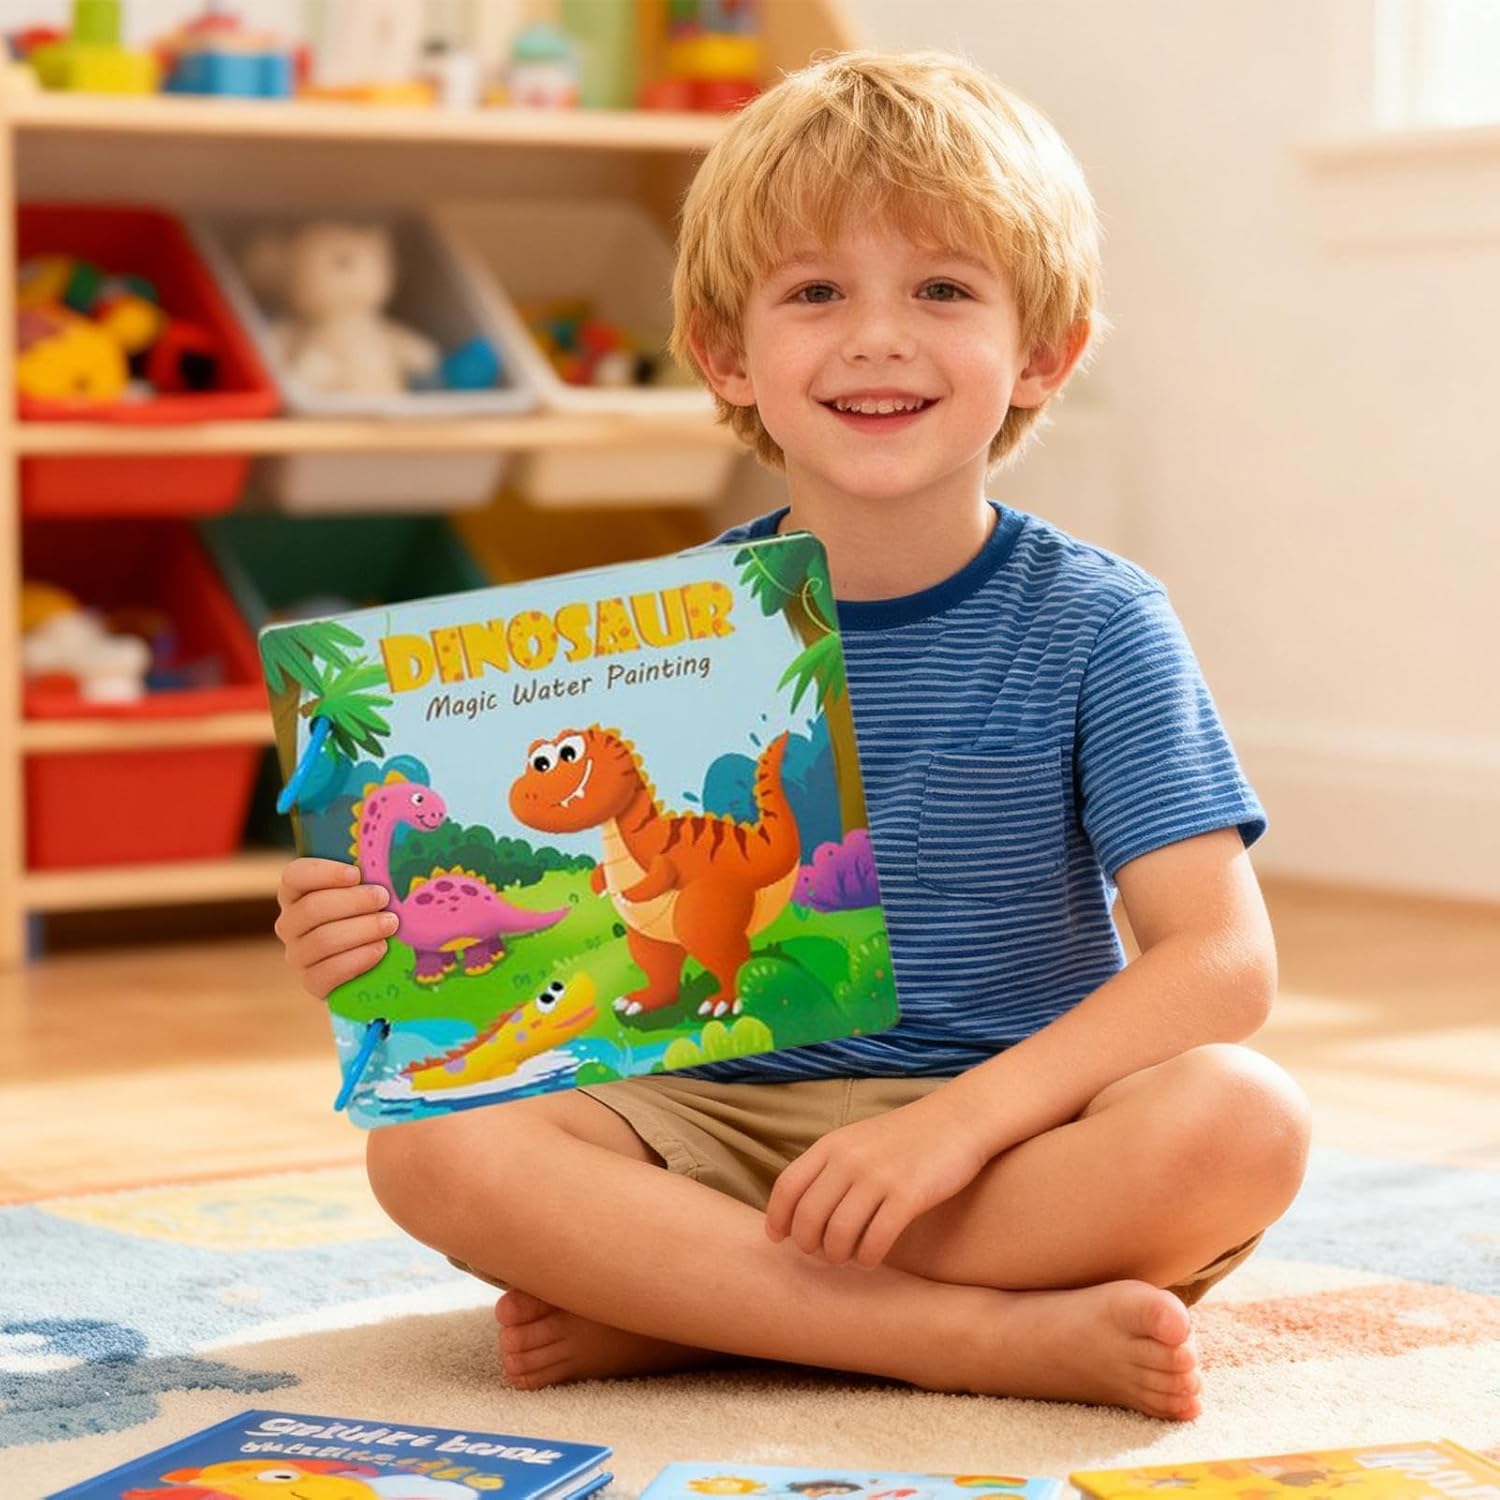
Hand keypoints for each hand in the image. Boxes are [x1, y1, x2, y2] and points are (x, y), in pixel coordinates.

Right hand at [274, 857, 395, 999]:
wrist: (376, 965)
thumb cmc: (372, 913)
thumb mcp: (368, 890)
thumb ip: (370, 872)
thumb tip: (397, 850)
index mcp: (296, 893)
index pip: (295, 875)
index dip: (323, 873)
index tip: (356, 874)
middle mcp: (290, 924)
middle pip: (312, 908)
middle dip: (353, 901)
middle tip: (384, 898)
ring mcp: (298, 955)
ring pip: (322, 940)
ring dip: (361, 929)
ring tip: (391, 924)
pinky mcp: (311, 983)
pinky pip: (328, 973)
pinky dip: (358, 959)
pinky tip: (380, 949)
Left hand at [765, 1093, 990, 1267]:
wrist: (958, 1120)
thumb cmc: (906, 1138)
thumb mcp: (859, 1140)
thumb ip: (830, 1166)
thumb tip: (800, 1209)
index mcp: (832, 1144)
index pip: (787, 1187)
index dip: (778, 1219)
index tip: (779, 1240)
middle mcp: (849, 1160)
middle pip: (808, 1217)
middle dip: (808, 1245)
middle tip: (821, 1255)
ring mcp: (878, 1177)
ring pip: (838, 1235)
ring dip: (838, 1256)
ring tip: (848, 1259)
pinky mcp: (908, 1196)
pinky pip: (875, 1241)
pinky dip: (868, 1258)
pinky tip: (872, 1258)